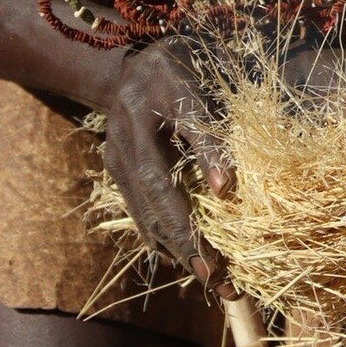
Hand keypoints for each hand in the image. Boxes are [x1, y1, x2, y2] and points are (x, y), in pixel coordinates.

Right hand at [102, 36, 236, 297]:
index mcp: (157, 91)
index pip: (187, 130)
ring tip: (211, 280)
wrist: (129, 65)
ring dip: (176, 248)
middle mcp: (129, 126)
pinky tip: (185, 260)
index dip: (207, 161)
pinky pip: (137, 209)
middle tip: (217, 275)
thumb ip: (218, 123)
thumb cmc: (183, 67)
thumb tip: (232, 183)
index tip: (226, 195)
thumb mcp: (206, 78)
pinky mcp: (114, 167)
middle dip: (186, 236)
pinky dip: (161, 237)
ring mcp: (116, 150)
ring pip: (144, 207)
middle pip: (157, 187)